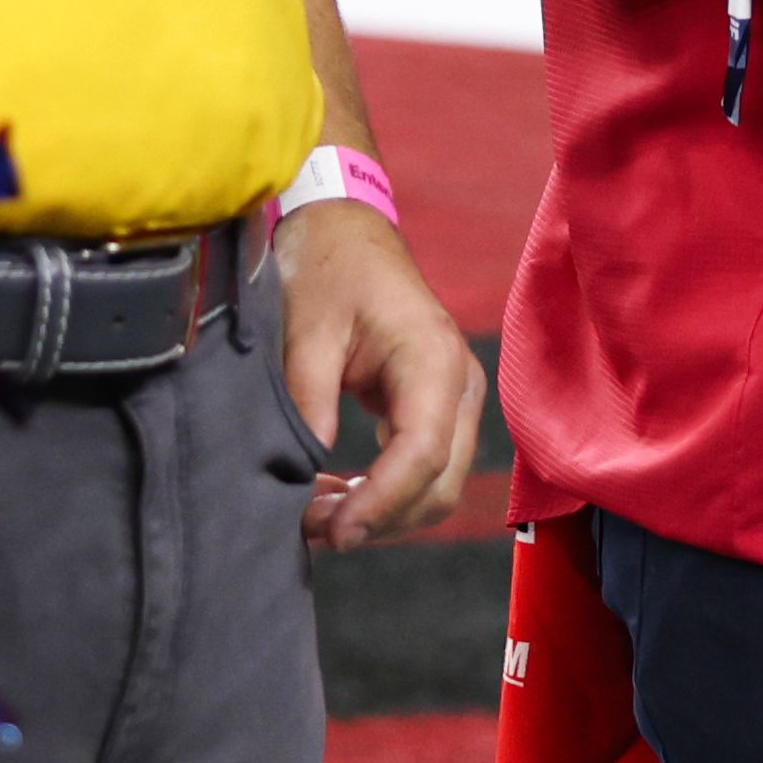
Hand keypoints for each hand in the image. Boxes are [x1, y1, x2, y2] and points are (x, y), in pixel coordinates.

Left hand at [276, 198, 480, 549]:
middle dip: (380, 518)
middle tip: (311, 528)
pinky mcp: (437, 407)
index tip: (334, 532)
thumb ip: (308, 401)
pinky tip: (333, 493)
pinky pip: (424, 468)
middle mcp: (459, 383)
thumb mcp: (306, 331)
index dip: (381, 503)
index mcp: (433, 357)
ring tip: (314, 513)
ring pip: (437, 486)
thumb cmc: (328, 268)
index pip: (423, 452)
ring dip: (382, 513)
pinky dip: (384, 493)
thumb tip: (303, 473)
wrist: (345, 230)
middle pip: (441, 483)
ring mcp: (455, 398)